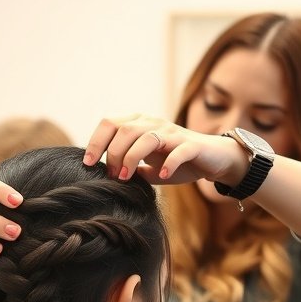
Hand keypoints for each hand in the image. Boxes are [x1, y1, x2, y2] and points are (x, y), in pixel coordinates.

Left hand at [83, 116, 248, 186]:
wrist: (213, 160)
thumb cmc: (177, 162)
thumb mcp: (148, 167)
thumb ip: (129, 168)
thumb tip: (104, 178)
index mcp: (139, 124)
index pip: (110, 124)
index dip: (95, 142)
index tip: (87, 164)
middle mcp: (154, 123)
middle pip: (124, 130)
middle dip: (112, 154)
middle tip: (111, 176)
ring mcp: (173, 133)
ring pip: (146, 137)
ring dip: (131, 159)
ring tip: (126, 178)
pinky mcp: (191, 145)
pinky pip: (178, 151)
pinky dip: (168, 163)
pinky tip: (162, 175)